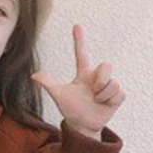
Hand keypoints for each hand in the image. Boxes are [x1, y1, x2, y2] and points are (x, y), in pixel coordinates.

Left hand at [31, 24, 125, 138]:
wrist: (82, 126)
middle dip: (101, 79)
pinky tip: (104, 105)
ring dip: (103, 95)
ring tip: (97, 101)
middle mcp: (97, 77)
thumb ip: (48, 83)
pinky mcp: (117, 96)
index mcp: (83, 74)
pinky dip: (110, 101)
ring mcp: (108, 86)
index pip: (81, 54)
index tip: (76, 26)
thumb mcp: (59, 95)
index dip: (79, 40)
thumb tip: (33, 75)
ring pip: (113, 82)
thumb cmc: (71, 110)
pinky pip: (118, 93)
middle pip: (106, 65)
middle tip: (93, 91)